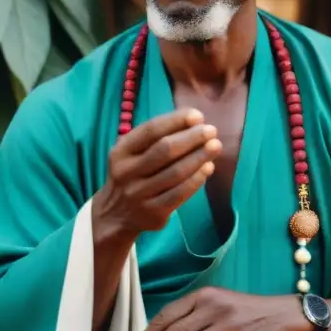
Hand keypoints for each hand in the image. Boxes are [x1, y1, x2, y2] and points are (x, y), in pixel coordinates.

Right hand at [92, 108, 222, 240]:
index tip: (197, 116)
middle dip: (191, 138)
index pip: (150, 131)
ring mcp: (138, 194)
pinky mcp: (153, 213)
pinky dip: (196, 179)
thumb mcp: (132, 153)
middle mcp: (126, 172)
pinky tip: (208, 168)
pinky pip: (179, 194)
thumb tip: (193, 121)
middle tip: (211, 130)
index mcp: (121, 152)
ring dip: (199, 157)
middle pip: (164, 150)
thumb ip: (155, 137)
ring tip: (215, 146)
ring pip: (175, 172)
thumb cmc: (133, 174)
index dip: (175, 121)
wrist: (116, 214)